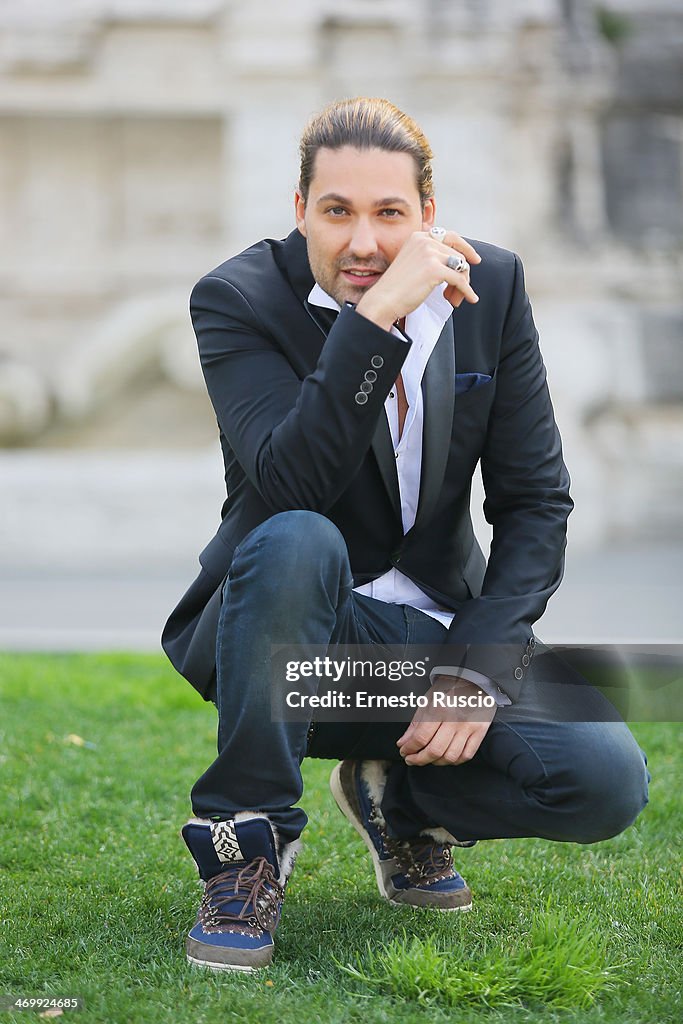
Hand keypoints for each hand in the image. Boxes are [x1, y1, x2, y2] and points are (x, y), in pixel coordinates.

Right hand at [356, 230, 480, 329]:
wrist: (383, 301)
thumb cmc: (396, 288)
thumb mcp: (413, 263)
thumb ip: (430, 257)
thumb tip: (457, 262)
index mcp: (419, 237)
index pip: (451, 237)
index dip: (466, 248)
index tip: (475, 260)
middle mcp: (425, 241)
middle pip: (458, 255)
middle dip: (462, 275)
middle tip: (457, 292)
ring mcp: (430, 254)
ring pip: (461, 267)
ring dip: (462, 285)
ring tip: (454, 299)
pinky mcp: (435, 269)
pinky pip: (460, 280)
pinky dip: (467, 291)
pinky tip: (469, 298)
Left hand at [396, 676, 495, 766]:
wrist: (472, 680)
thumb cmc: (448, 689)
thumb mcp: (427, 701)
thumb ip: (415, 724)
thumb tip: (403, 743)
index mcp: (439, 708)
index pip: (421, 737)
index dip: (409, 749)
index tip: (404, 751)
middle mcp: (455, 719)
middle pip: (434, 750)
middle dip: (419, 759)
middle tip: (411, 759)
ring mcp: (469, 727)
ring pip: (450, 757)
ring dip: (435, 762)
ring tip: (428, 758)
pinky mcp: (480, 732)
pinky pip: (466, 755)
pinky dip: (453, 761)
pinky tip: (445, 757)